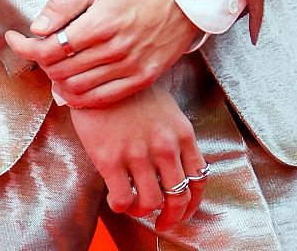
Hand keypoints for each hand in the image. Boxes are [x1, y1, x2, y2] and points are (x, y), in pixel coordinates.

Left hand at [6, 0, 199, 107]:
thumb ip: (64, 4)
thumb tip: (38, 26)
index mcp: (101, 22)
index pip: (50, 47)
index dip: (25, 47)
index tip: (15, 39)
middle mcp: (114, 49)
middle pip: (60, 70)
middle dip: (41, 61)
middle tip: (38, 49)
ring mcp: (129, 68)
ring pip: (77, 88)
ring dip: (58, 80)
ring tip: (56, 64)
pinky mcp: (141, 80)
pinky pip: (101, 99)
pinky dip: (80, 97)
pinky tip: (73, 84)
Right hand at [70, 86, 206, 231]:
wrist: (98, 73)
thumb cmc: (131, 91)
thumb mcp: (166, 108)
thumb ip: (175, 137)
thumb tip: (178, 169)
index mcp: (182, 133)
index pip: (199, 179)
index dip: (192, 203)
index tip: (183, 211)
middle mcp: (165, 145)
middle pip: (178, 197)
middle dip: (171, 216)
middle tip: (161, 223)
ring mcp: (138, 153)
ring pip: (151, 203)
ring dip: (143, 211)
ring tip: (134, 205)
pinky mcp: (111, 159)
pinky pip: (123, 199)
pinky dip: (121, 206)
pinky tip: (115, 198)